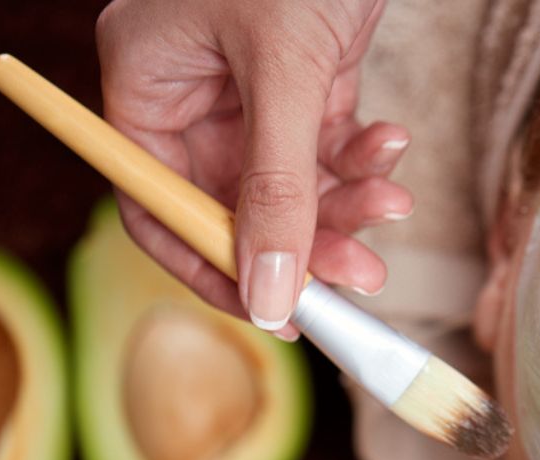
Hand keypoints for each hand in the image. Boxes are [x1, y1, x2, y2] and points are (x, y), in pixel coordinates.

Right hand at [97, 0, 411, 340]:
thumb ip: (276, 187)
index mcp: (148, 80)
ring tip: (391, 205)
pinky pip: (326, 143)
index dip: (210, 266)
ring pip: (290, 180)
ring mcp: (250, 86)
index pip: (156, 203)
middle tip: (360, 273)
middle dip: (303, 239)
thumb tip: (268, 296)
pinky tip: (391, 142)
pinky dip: (360, 153)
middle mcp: (192, 89)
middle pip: (234, 202)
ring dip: (344, 202)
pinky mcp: (304, 77)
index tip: (271, 312)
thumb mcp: (285, 68)